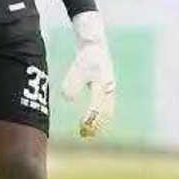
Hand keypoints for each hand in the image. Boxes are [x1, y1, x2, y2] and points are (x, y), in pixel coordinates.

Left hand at [61, 11, 115, 138]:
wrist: (94, 44)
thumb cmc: (86, 57)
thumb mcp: (78, 69)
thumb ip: (73, 84)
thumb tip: (68, 98)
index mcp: (103, 84)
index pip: (98, 107)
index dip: (90, 118)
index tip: (82, 126)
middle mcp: (109, 88)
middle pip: (106, 112)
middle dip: (97, 124)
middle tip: (85, 134)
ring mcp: (109, 88)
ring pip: (107, 110)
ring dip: (98, 121)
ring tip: (87, 131)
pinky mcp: (106, 88)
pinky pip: (106, 106)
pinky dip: (99, 115)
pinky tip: (90, 121)